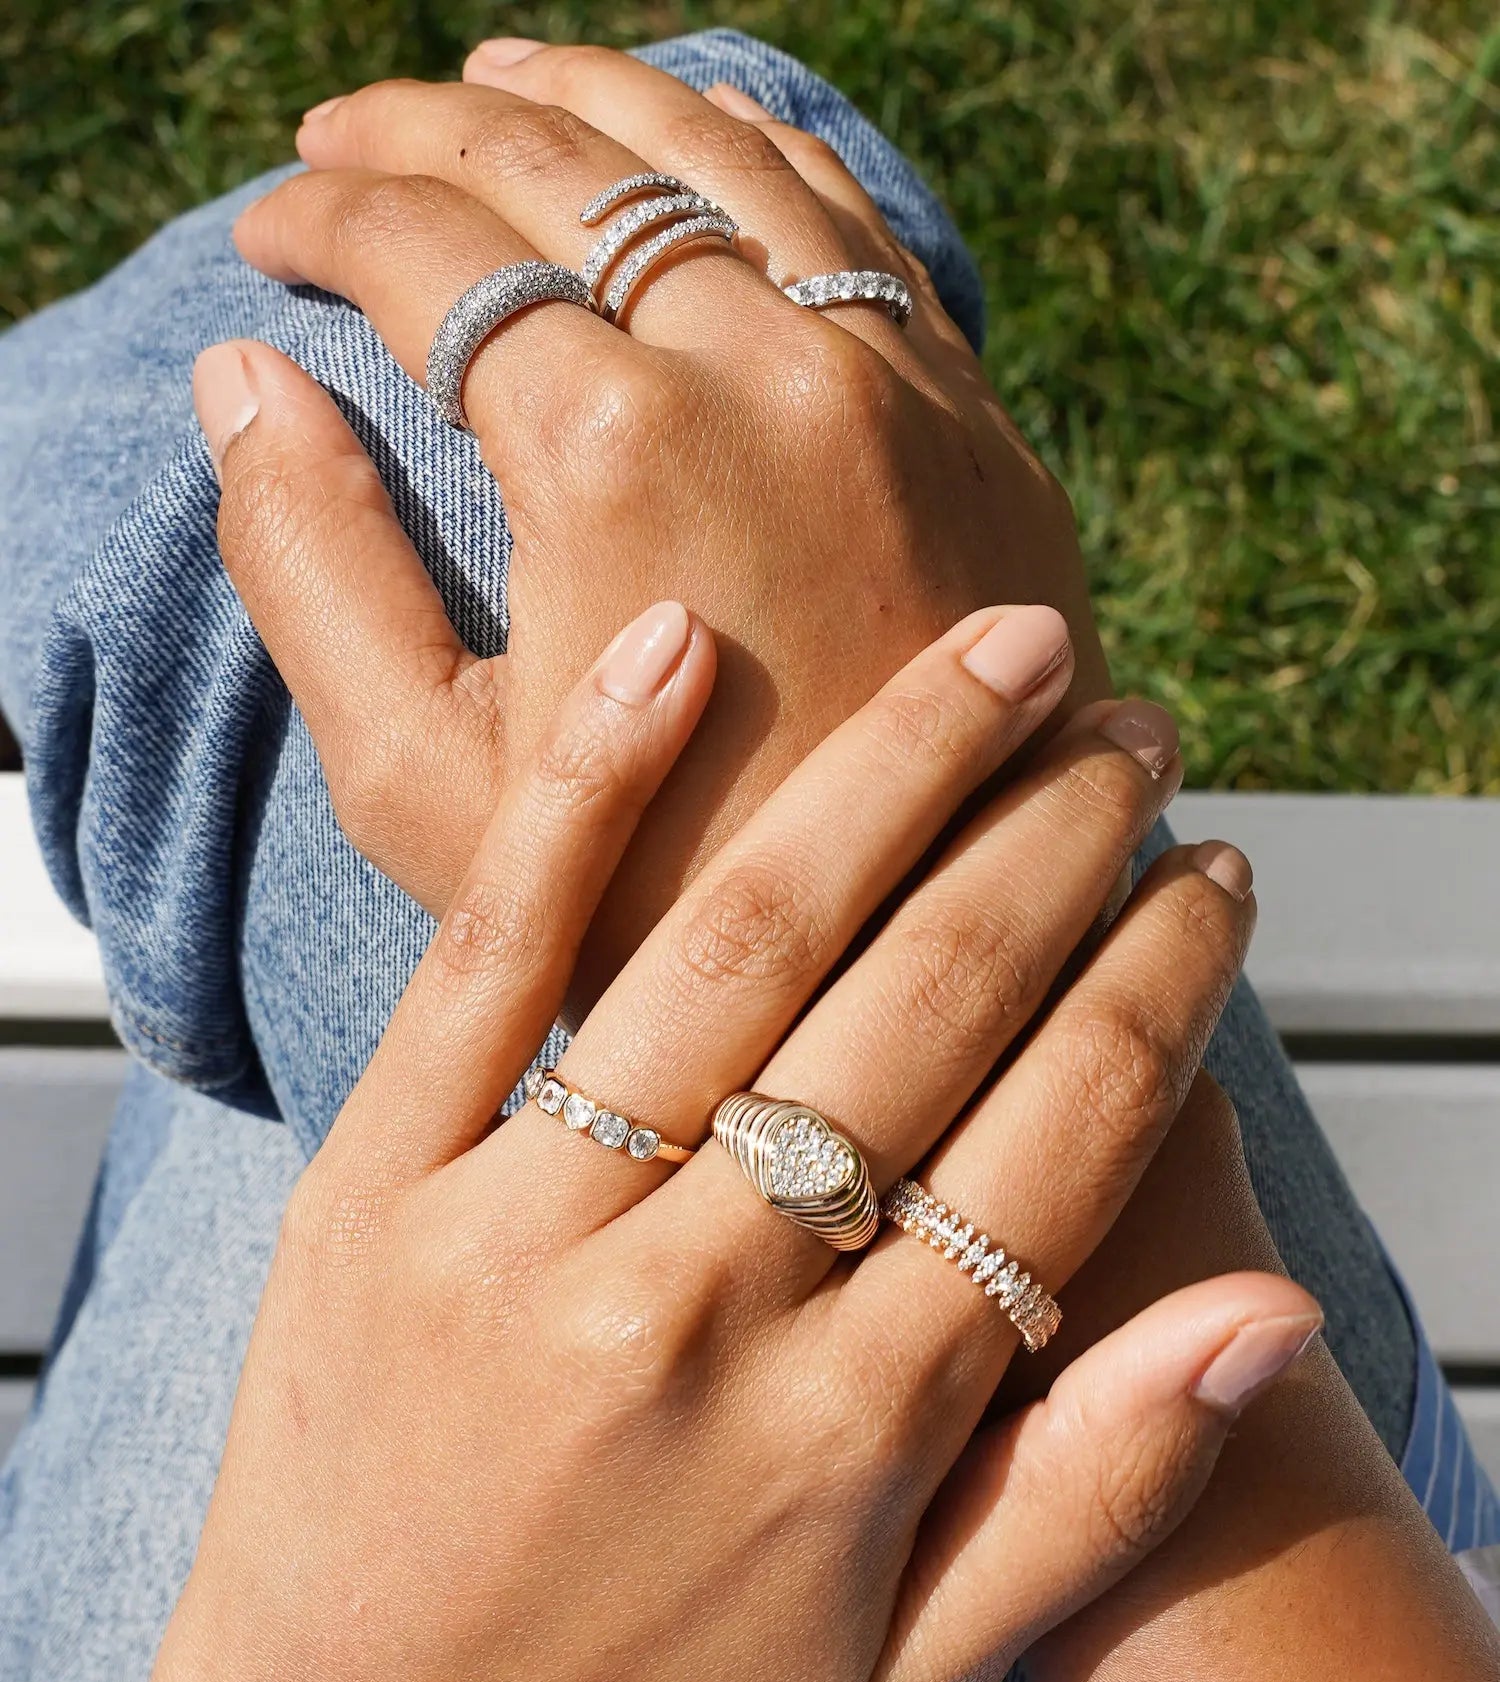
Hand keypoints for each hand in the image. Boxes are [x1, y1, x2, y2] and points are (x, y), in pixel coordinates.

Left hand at [16, 606, 1305, 1681]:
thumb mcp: (910, 1666)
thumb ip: (1097, 1494)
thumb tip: (1273, 1311)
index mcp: (854, 1431)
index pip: (1057, 1142)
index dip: (1161, 986)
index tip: (1215, 875)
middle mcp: (703, 1311)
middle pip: (927, 1009)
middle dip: (1059, 843)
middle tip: (1134, 731)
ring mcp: (526, 1233)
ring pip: (744, 944)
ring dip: (894, 771)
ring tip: (1002, 655)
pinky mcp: (380, 1180)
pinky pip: (495, 951)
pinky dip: (588, 786)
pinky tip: (682, 645)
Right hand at [209, 41, 1103, 1000]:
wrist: (926, 961)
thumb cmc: (666, 907)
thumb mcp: (428, 787)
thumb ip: (312, 569)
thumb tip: (243, 379)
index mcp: (615, 447)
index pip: (429, 250)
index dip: (325, 220)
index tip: (272, 237)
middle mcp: (768, 369)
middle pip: (566, 165)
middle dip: (425, 128)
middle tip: (343, 137)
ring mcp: (893, 380)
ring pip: (722, 152)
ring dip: (590, 97)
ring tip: (497, 84)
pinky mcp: (973, 418)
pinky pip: (851, 217)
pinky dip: (750, 150)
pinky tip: (693, 137)